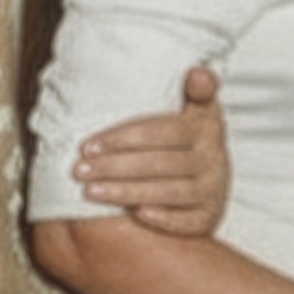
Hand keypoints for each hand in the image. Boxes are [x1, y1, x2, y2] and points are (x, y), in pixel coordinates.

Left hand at [72, 63, 230, 236]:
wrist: (207, 176)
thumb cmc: (183, 135)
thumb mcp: (192, 106)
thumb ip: (194, 89)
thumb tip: (195, 72)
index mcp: (207, 124)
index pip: (165, 130)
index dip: (124, 138)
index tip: (88, 145)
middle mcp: (215, 157)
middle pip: (162, 163)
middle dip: (116, 166)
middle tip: (79, 169)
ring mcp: (214, 188)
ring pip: (171, 192)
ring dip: (127, 192)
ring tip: (90, 191)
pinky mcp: (211, 216)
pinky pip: (189, 221)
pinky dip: (164, 218)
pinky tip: (134, 214)